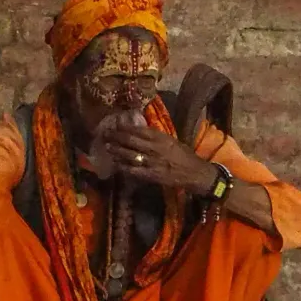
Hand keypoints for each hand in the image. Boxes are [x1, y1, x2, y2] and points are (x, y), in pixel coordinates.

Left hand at [96, 121, 217, 194]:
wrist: (195, 173)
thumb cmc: (184, 155)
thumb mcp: (171, 140)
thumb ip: (155, 135)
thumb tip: (138, 128)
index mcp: (160, 138)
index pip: (137, 130)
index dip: (123, 127)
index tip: (114, 125)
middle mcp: (154, 148)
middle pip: (130, 140)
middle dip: (115, 136)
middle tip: (105, 134)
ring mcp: (152, 162)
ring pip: (128, 154)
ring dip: (116, 150)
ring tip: (107, 146)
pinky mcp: (151, 174)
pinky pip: (133, 170)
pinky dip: (123, 166)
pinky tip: (116, 163)